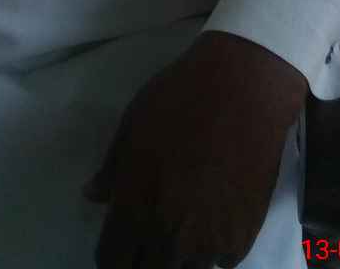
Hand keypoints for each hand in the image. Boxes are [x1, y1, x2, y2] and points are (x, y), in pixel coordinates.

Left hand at [82, 30, 307, 268]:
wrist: (245, 88)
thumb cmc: (180, 98)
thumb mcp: (132, 124)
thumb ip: (112, 169)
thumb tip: (94, 195)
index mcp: (135, 208)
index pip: (112, 261)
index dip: (112, 254)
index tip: (119, 240)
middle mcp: (169, 237)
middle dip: (143, 258)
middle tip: (150, 233)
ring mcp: (209, 243)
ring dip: (179, 256)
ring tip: (183, 226)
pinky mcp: (243, 237)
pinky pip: (220, 261)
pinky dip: (213, 249)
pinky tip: (212, 219)